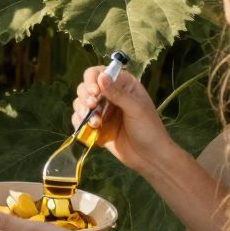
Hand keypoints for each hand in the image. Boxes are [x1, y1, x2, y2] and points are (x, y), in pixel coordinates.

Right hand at [70, 61, 171, 176]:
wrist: (150, 158)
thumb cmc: (149, 129)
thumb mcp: (136, 109)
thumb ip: (117, 93)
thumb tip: (101, 76)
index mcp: (123, 85)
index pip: (99, 73)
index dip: (92, 80)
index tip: (94, 93)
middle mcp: (110, 95)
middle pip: (85, 87)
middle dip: (85, 96)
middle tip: (91, 107)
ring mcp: (102, 111)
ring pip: (80, 103)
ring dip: (82, 110)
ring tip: (94, 123)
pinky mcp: (97, 126)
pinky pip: (80, 120)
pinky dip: (79, 123)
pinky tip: (89, 129)